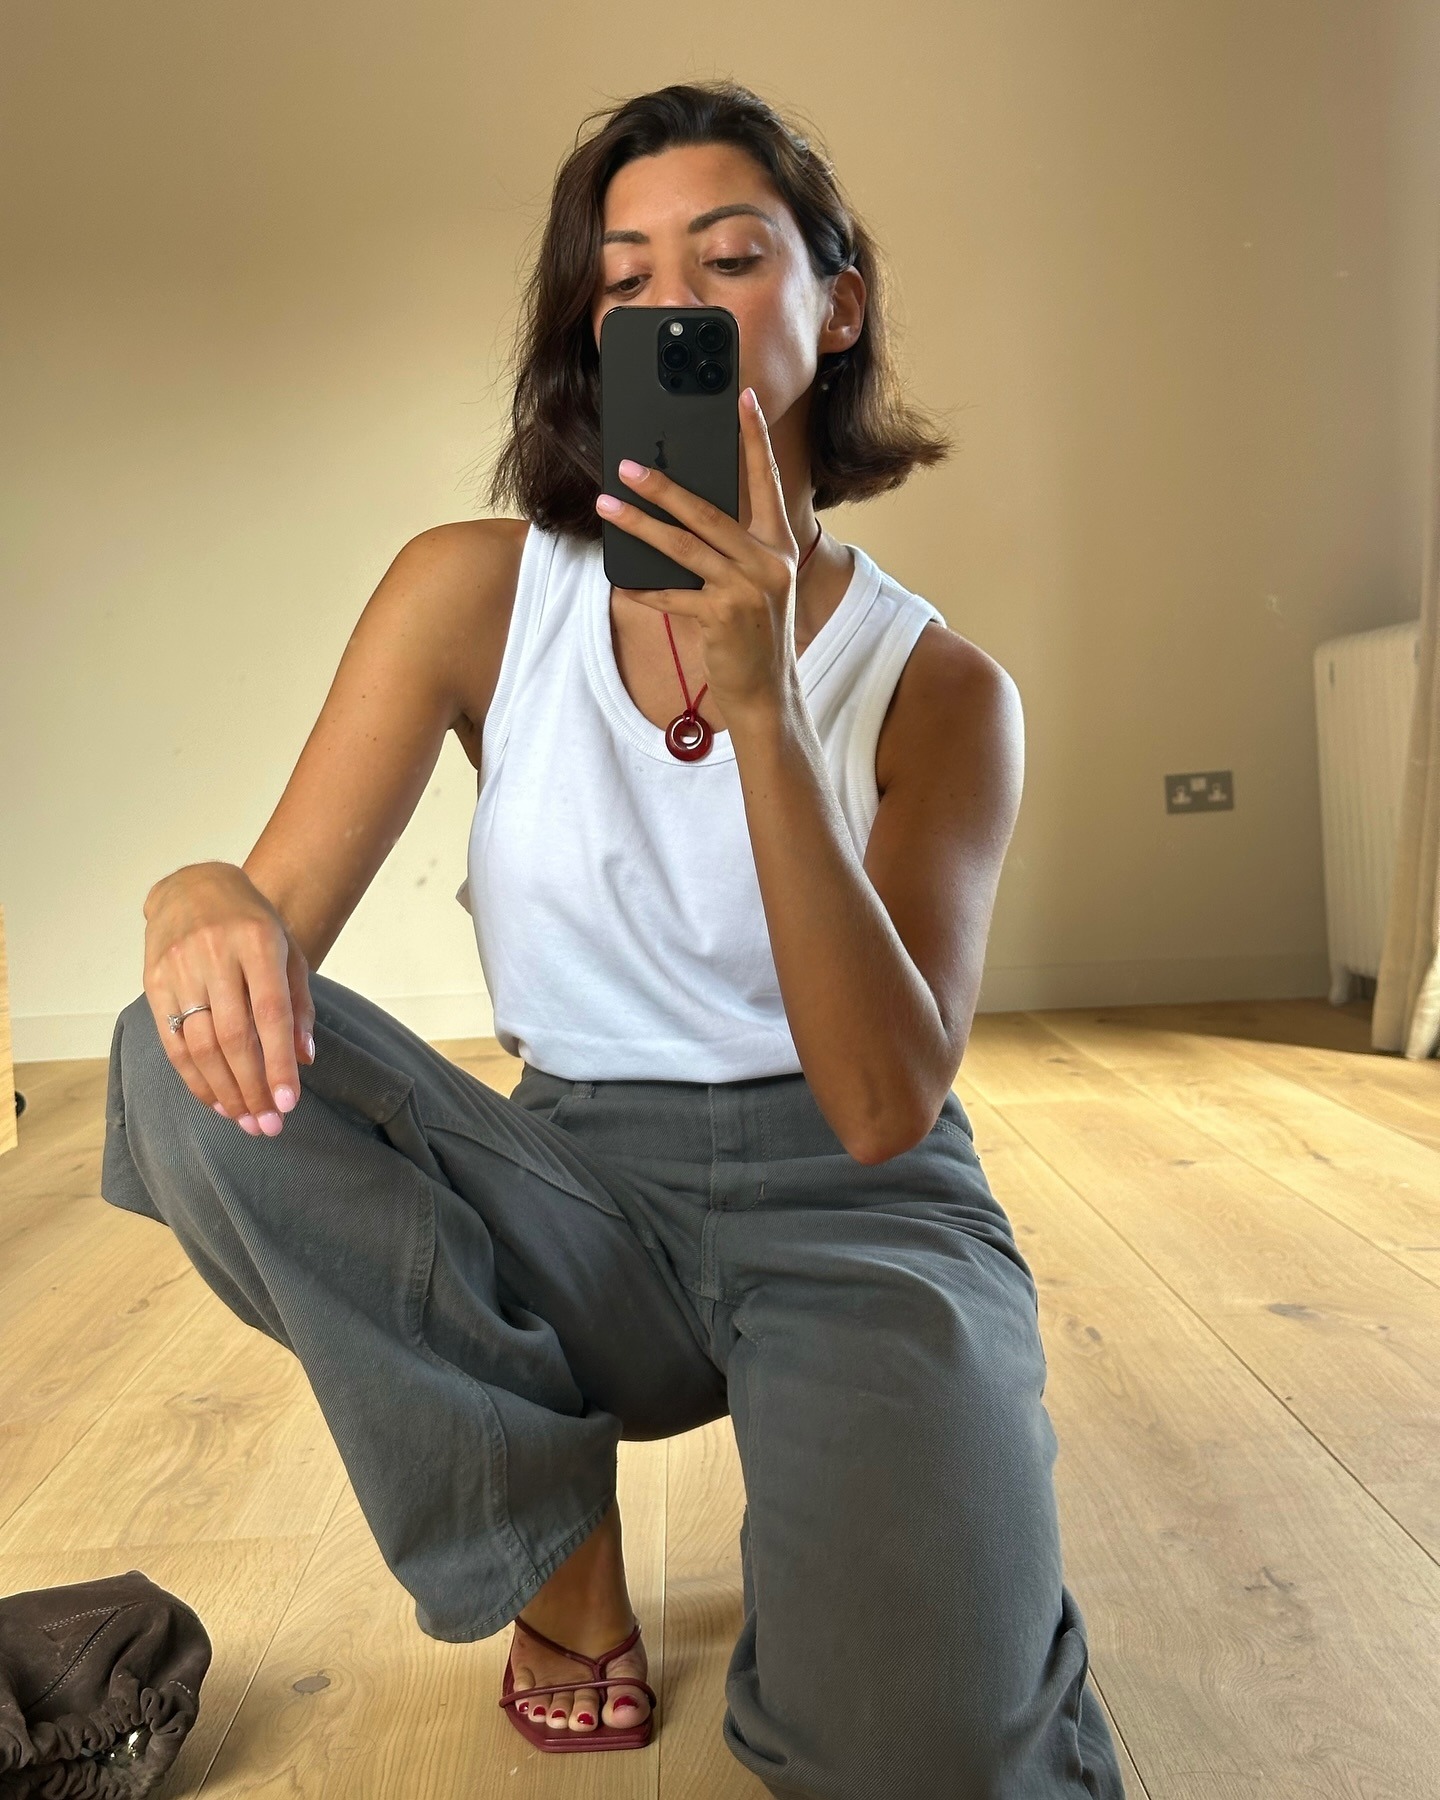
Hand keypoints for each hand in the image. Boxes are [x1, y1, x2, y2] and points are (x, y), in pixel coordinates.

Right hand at [142, 862, 315, 1136]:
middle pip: (233, 1036)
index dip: (278, 1062)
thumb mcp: (288, 952)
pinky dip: (194, 1078)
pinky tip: (215, 1101)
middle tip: (268, 1125)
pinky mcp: (153, 983)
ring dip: (224, 1090)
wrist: (194, 887)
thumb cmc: (252, 925)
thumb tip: (305, 1059)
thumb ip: (298, 1005)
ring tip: (245, 1120)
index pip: (270, 1013)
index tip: (289, 1103)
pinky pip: (173, 1042)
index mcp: (257, 943)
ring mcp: (179, 968)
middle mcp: (215, 954)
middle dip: (252, 1087)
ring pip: (200, 1045)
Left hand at [594, 386, 801, 722]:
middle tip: (627, 464)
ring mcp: (747, 588)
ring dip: (639, 525)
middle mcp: (768, 561)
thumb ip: (731, 549)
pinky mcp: (722, 616)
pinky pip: (672, 594)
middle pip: (708, 511)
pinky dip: (644, 588)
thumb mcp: (755, 584)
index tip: (744, 397)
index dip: (755, 438)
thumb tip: (682, 516)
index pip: (766, 481)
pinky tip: (620, 581)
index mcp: (779, 546)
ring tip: (608, 506)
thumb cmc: (755, 635)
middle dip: (663, 485)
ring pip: (683, 546)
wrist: (767, 693)